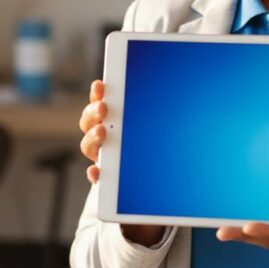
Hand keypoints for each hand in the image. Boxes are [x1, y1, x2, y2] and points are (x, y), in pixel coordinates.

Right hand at [78, 79, 164, 246]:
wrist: (152, 182)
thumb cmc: (156, 147)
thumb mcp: (158, 129)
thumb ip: (160, 114)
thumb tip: (180, 92)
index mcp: (113, 120)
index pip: (100, 102)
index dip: (97, 93)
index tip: (100, 84)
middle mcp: (104, 136)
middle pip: (89, 121)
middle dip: (93, 112)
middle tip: (103, 107)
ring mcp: (103, 157)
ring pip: (88, 146)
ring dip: (92, 138)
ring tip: (101, 132)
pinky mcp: (106, 178)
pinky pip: (96, 176)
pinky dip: (95, 173)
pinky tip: (97, 170)